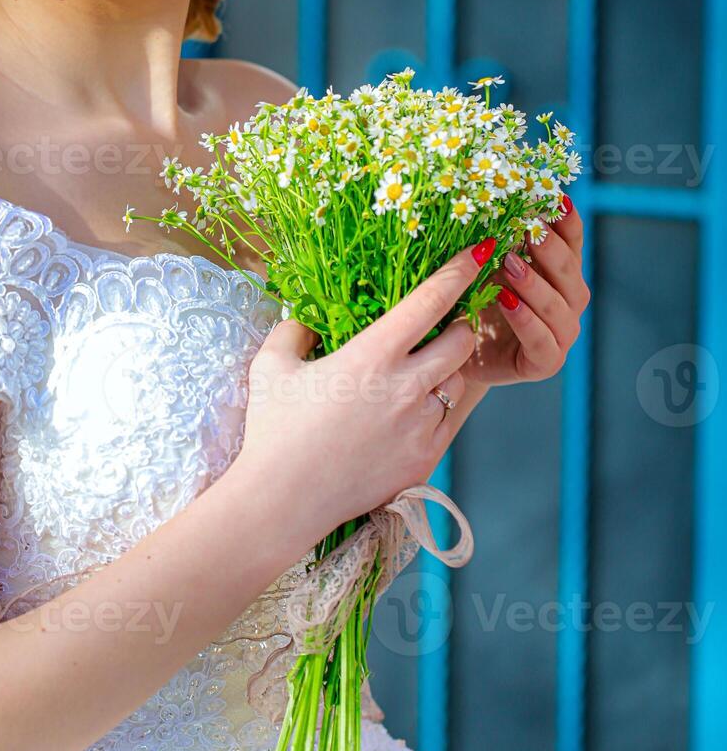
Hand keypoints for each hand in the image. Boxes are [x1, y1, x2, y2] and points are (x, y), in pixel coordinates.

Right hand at [235, 243, 490, 536]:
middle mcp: (406, 387)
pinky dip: (436, 411)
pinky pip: (448, 422)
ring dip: (446, 372)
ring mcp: (420, 426)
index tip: (481, 250)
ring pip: (458, 383)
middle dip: (459, 327)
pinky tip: (406, 416)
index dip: (460, 270)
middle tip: (440, 329)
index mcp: (371, 355)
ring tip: (415, 380)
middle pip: (463, 340)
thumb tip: (306, 320)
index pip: (431, 300)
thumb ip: (292, 331)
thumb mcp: (270, 367)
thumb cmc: (273, 430)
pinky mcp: (425, 459)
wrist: (282, 501)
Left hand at [461, 197, 589, 385]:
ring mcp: (560, 336)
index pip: (572, 245)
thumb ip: (499, 244)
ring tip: (510, 264)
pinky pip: (542, 342)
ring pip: (560, 307)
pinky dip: (526, 321)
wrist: (455, 355)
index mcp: (558, 277)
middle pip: (570, 274)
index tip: (556, 198)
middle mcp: (567, 304)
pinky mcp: (544, 363)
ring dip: (536, 283)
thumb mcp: (484, 269)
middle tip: (531, 229)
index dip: (568, 223)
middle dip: (551, 249)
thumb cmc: (472, 305)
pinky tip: (507, 302)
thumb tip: (497, 201)